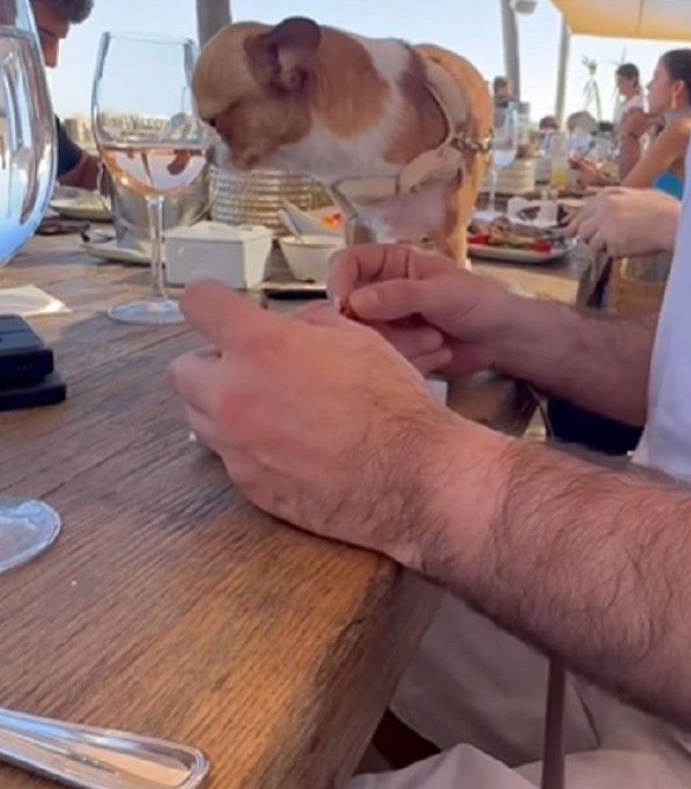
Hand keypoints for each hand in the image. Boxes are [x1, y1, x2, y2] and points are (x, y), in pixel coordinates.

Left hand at [169, 281, 455, 562]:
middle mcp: (232, 395)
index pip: (198, 304)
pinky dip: (249, 447)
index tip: (219, 309)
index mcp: (258, 346)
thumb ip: (308, 326)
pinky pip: (230, 456)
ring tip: (273, 411)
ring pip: (200, 417)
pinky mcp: (246, 485)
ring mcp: (235, 445)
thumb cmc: (391, 403)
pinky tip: (291, 447)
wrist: (411, 476)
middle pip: (182, 369)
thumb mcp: (356, 338)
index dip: (210, 302)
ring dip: (224, 407)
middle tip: (250, 369)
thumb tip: (291, 329)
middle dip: (211, 365)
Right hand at [328, 243, 520, 377]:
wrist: (504, 341)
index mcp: (393, 264)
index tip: (345, 306)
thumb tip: (355, 301)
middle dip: (374, 324)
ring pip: (365, 336)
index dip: (340, 281)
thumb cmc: (480, 303)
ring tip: (435, 341)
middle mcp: (383, 291)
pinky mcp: (396, 350)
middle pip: (349, 307)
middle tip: (398, 335)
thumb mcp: (442, 293)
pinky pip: (383, 357)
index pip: (348, 263)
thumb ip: (400, 295)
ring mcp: (388, 323)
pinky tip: (438, 354)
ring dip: (399, 344)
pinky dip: (409, 359)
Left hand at [567, 187, 679, 257]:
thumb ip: (619, 201)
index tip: (570, 231)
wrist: (670, 222)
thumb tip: (609, 211)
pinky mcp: (611, 243)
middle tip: (597, 243)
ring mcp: (604, 227)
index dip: (576, 223)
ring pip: (592, 243)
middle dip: (589, 237)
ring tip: (626, 241)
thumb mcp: (637, 195)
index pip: (583, 211)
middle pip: (581, 229)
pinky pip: (609, 253)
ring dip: (605, 246)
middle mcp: (602, 209)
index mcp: (608, 195)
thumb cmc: (663, 209)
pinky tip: (633, 246)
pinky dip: (619, 253)